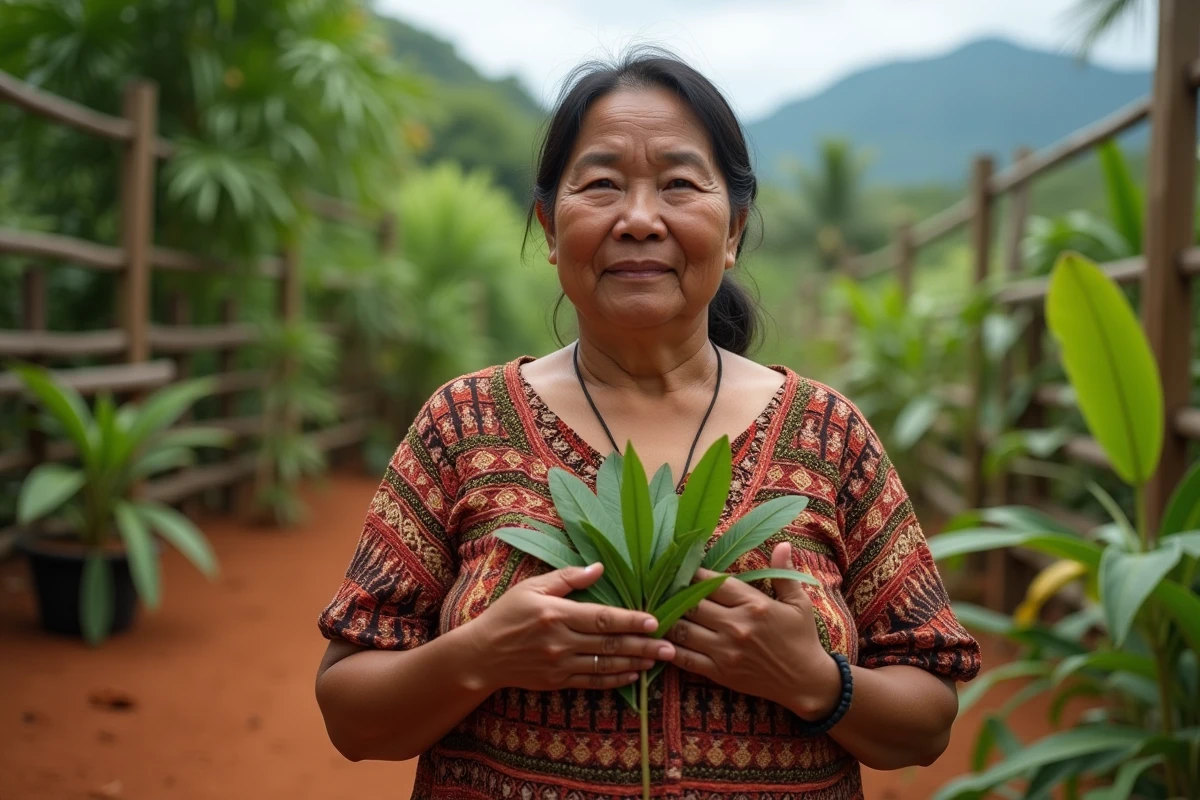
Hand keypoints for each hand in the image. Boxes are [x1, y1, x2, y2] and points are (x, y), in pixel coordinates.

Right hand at [465, 563, 675, 692]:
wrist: (482, 655)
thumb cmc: (507, 614)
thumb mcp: (532, 588)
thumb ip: (567, 578)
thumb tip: (600, 568)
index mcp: (556, 614)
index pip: (601, 618)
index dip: (630, 620)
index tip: (654, 620)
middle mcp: (560, 642)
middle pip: (609, 645)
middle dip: (643, 645)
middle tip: (671, 646)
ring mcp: (559, 665)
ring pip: (605, 666)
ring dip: (635, 663)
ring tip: (659, 660)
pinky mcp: (557, 682)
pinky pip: (592, 682)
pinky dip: (615, 680)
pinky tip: (633, 676)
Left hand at [663, 542, 841, 719]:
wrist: (806, 681)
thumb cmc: (802, 638)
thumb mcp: (799, 603)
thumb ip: (783, 574)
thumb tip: (782, 544)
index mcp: (754, 604)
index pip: (713, 582)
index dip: (693, 573)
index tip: (680, 567)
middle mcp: (736, 626)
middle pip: (692, 604)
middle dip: (674, 593)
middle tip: (661, 587)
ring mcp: (726, 651)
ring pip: (683, 629)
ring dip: (667, 618)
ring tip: (656, 609)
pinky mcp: (719, 672)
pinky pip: (685, 658)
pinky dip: (668, 648)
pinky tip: (659, 639)